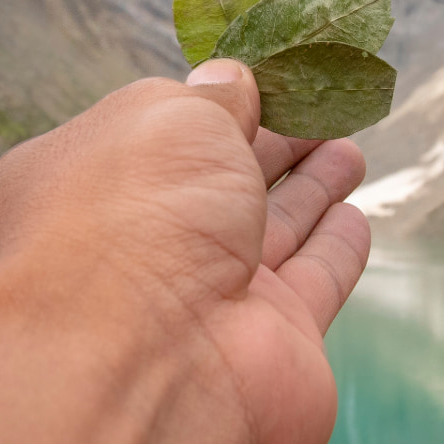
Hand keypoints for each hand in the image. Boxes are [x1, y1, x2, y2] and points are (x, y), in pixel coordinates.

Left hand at [0, 58, 370, 443]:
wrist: (149, 367)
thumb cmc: (134, 219)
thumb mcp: (168, 120)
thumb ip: (210, 97)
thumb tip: (231, 80)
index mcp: (87, 185)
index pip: (153, 135)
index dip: (208, 105)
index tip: (260, 76)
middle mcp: (142, 246)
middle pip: (219, 184)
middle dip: (269, 144)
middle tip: (319, 108)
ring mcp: (209, 301)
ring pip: (273, 231)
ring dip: (312, 188)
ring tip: (347, 148)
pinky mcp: (275, 344)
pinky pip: (314, 282)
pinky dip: (336, 249)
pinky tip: (356, 218)